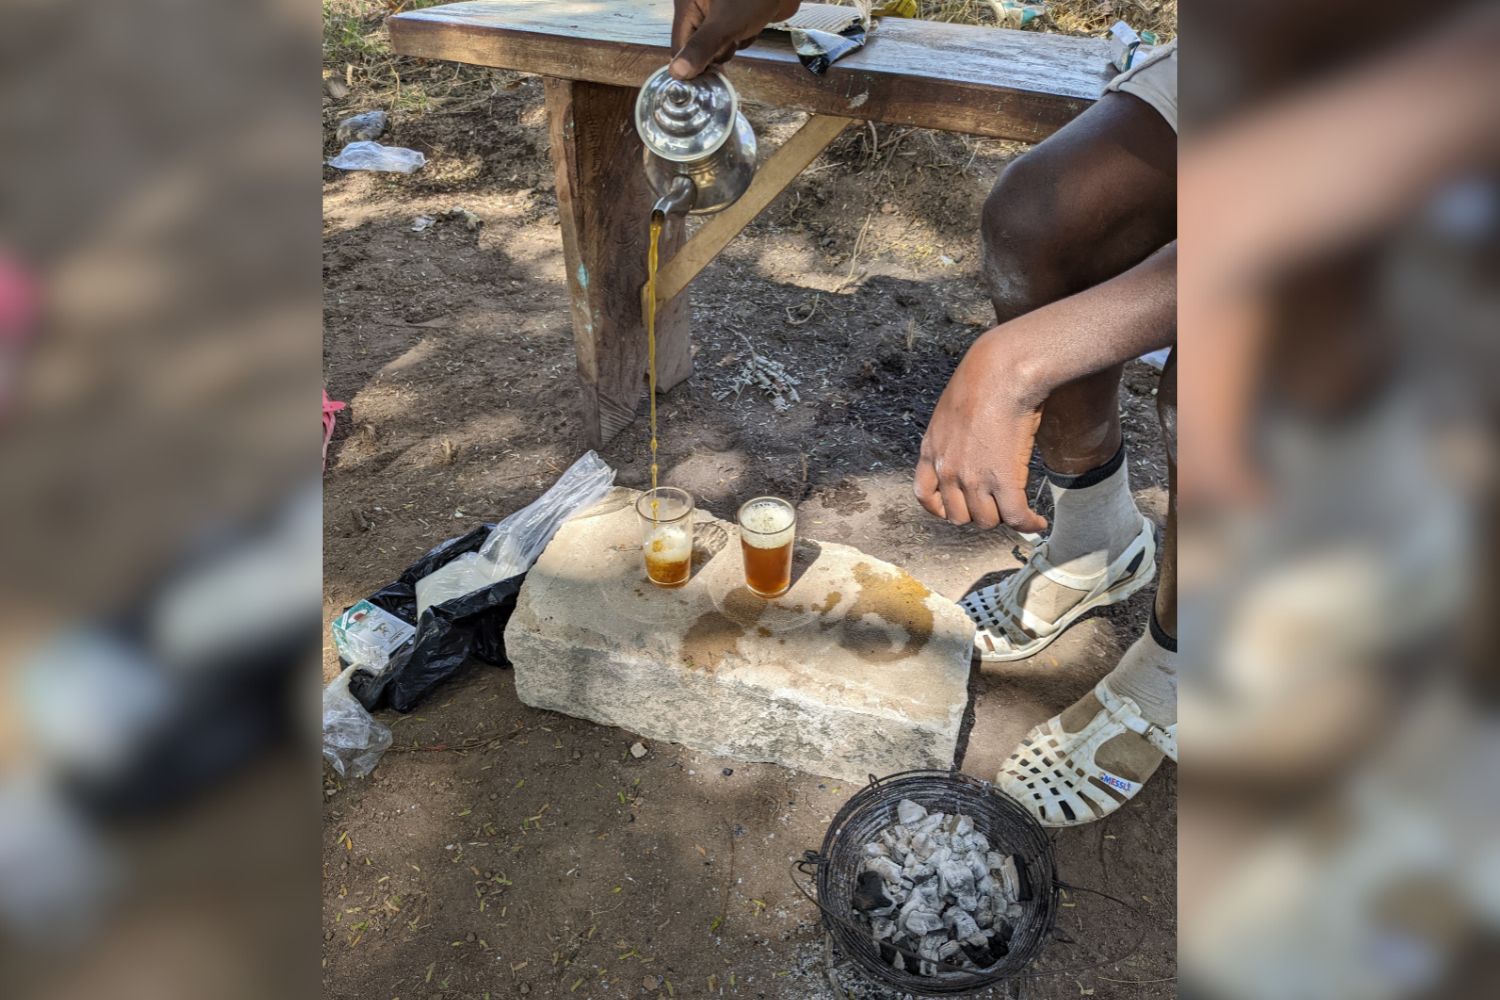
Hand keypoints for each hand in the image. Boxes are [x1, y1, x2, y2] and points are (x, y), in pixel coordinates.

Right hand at [670, 0, 800, 78]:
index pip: (679, 46)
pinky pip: (730, 36)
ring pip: (714, 44)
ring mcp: (715, 10)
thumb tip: (677, 73)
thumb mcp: (725, 24)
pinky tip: (751, 28)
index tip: (707, 78)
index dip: (692, 64)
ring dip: (729, 46)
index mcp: (687, 4)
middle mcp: (698, 6)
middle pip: (696, 47)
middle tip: (730, 43)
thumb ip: (701, 48)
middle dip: (714, 53)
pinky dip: (741, 38)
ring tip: (742, 32)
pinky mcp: (733, 14)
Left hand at [914, 329, 1049, 532]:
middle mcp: (948, 470)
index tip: (959, 507)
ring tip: (1019, 510)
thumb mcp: (950, 409)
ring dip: (1003, 518)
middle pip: (959, 516)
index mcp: (932, 451)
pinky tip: (1038, 523)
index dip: (942, 509)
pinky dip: (1028, 525)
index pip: (925, 497)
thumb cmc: (983, 380)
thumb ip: (952, 434)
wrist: (1002, 372)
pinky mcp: (1004, 480)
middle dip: (978, 513)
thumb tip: (969, 441)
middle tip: (997, 503)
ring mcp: (974, 478)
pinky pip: (1015, 517)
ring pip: (987, 521)